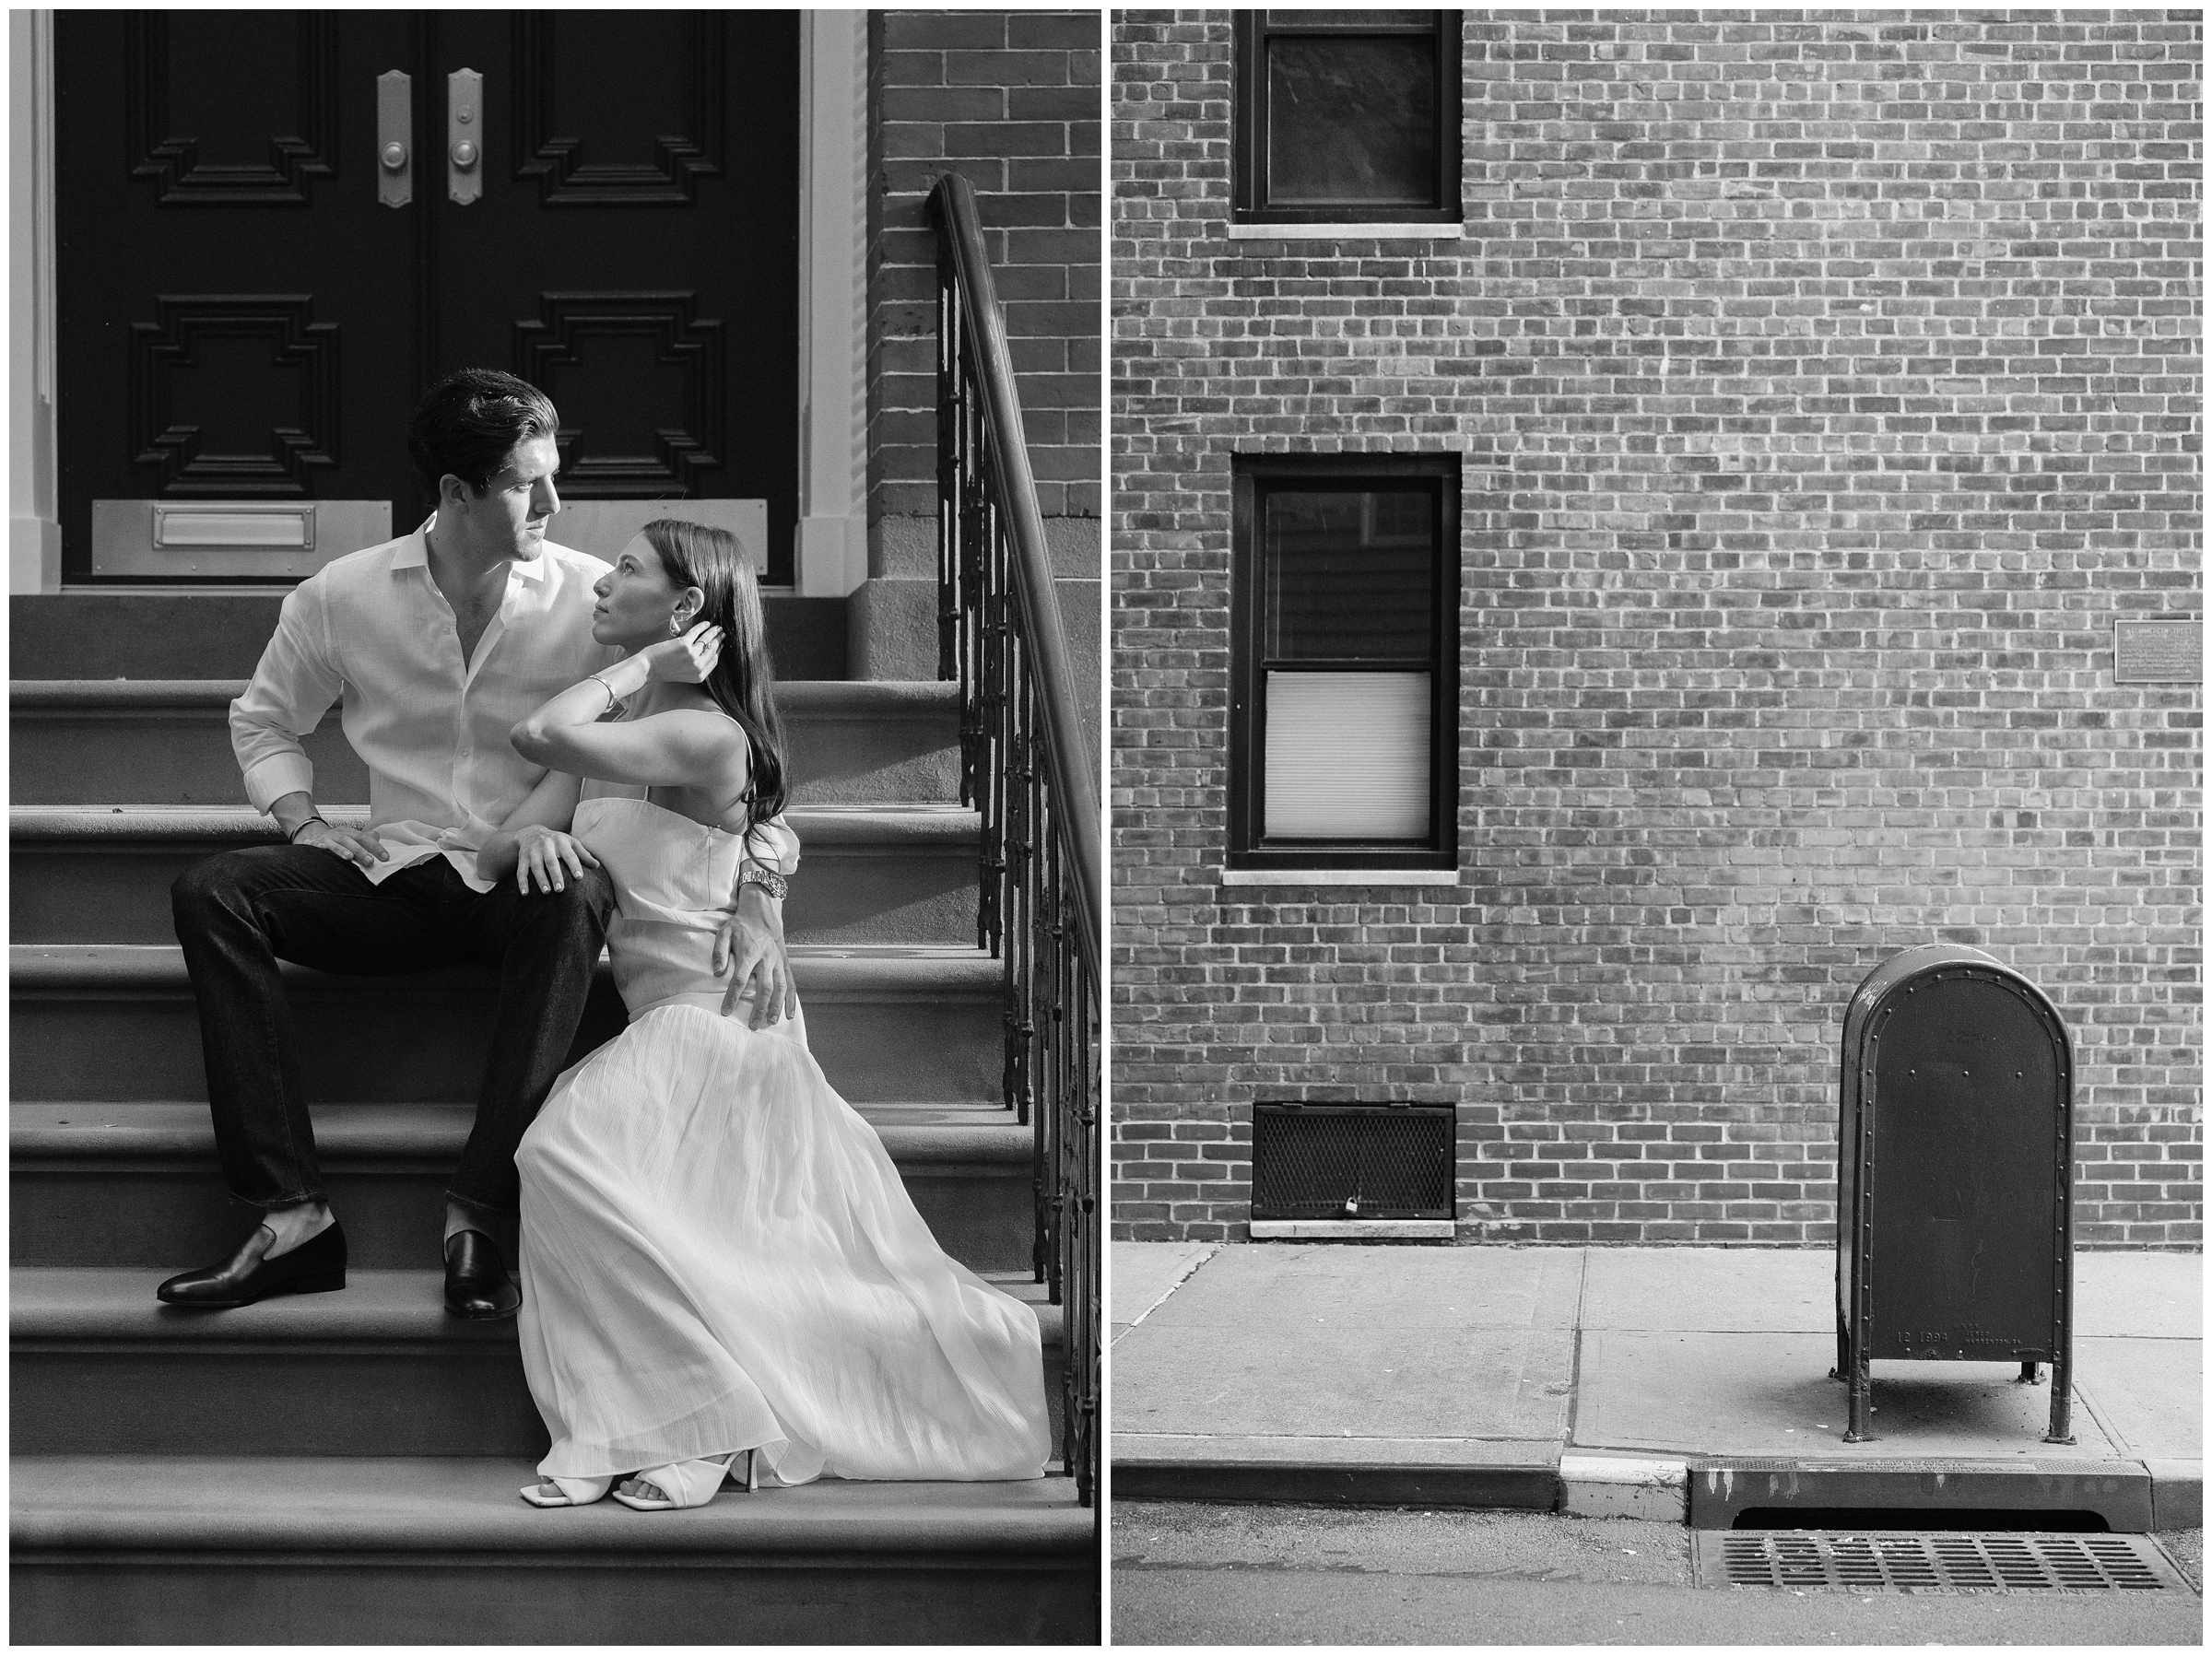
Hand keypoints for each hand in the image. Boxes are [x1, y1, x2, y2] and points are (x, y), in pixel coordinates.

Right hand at [295, 819, 389, 871]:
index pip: (364, 837)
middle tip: (370, 861)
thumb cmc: (336, 840)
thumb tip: (377, 837)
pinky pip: (318, 849)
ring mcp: (326, 839)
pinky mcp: (314, 845)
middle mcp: (338, 834)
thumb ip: (365, 838)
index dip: (375, 847)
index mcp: (349, 832)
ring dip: (342, 851)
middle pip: (351, 840)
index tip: (385, 857)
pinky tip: (326, 857)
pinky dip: (322, 852)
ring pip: (335, 844)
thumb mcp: (351, 837)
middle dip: (361, 851)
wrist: (312, 836)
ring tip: (349, 858)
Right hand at [513, 824, 599, 894]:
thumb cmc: (557, 841)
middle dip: (555, 875)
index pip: (569, 854)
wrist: (531, 832)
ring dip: (540, 880)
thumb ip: (583, 854)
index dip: (574, 865)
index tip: (579, 877)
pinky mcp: (522, 858)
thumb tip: (597, 865)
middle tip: (560, 889)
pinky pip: (521, 871)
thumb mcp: (570, 843)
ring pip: (536, 867)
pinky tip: (525, 894)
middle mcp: (546, 845)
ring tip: (547, 892)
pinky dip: (522, 883)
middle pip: (551, 861)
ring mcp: (533, 852)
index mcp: (561, 841)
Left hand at [642, 622, 722, 685]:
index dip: (719, 651)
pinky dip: (702, 626)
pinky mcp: (684, 644)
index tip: (721, 644)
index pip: (714, 660)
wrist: (648, 668)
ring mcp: (691, 655)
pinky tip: (706, 623)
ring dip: (713, 632)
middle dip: (718, 640)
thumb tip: (706, 654)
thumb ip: (696, 667)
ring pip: (707, 640)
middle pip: (713, 650)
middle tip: (721, 633)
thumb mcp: (684, 675)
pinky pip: (697, 632)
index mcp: (699, 676)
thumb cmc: (663, 670)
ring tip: (716, 627)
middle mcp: (697, 666)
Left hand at [713, 898, 796, 1028]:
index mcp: (750, 953)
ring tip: (771, 1022)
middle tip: (753, 1025)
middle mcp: (766, 959)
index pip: (740, 980)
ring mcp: (778, 962)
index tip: (725, 1012)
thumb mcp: (724, 933)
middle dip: (759, 1008)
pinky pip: (790, 983)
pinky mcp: (785, 964)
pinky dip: (791, 999)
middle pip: (764, 987)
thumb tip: (717, 972)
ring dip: (776, 1006)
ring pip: (780, 987)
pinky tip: (789, 1014)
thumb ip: (719, 952)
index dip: (732, 997)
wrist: (762, 915)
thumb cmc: (740, 926)